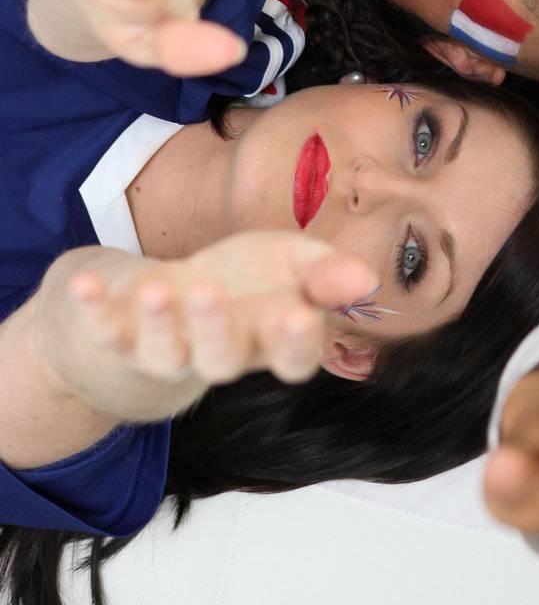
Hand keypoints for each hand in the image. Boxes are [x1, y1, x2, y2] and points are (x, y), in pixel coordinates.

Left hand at [61, 231, 375, 390]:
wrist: (175, 294)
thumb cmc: (245, 279)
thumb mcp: (291, 263)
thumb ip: (325, 273)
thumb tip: (367, 277)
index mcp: (268, 339)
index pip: (289, 357)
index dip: (293, 343)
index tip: (300, 314)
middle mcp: (219, 354)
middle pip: (221, 359)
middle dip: (216, 328)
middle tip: (211, 291)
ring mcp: (167, 350)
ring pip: (167, 353)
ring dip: (161, 323)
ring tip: (156, 288)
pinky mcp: (122, 337)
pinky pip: (106, 333)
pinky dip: (93, 311)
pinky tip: (87, 285)